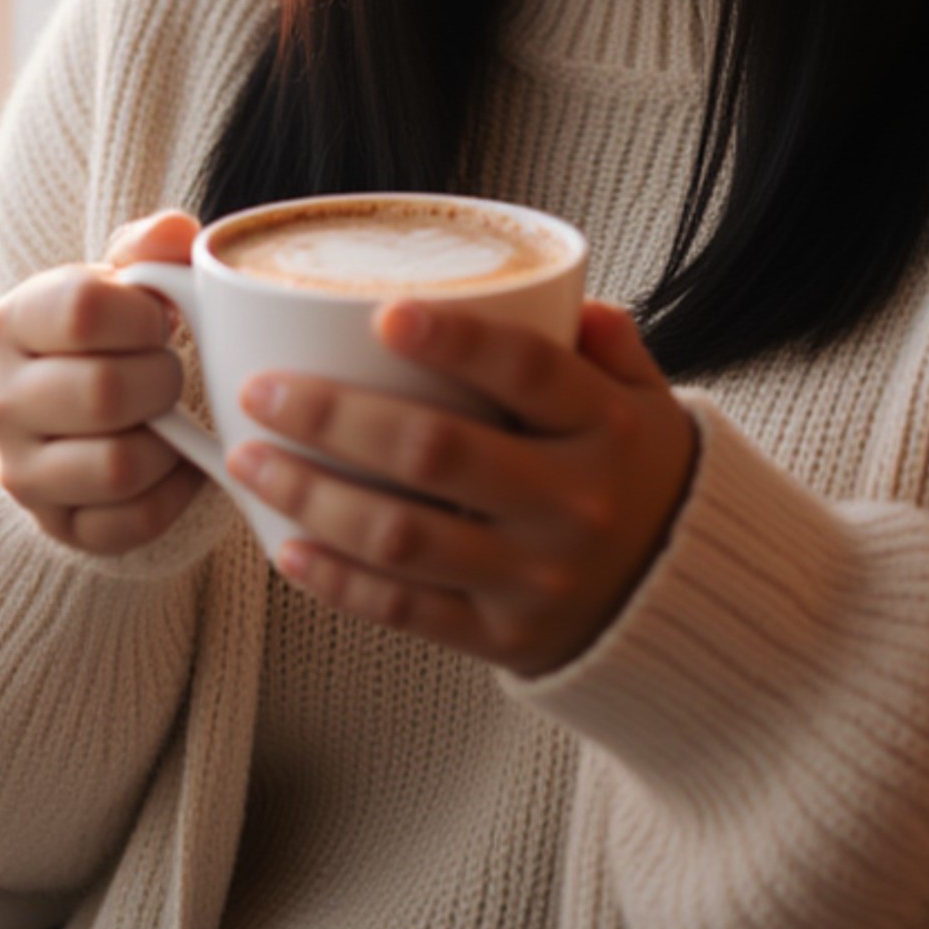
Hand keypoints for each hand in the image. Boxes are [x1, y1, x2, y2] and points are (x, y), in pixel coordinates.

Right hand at [0, 211, 206, 554]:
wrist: (71, 410)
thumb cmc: (109, 332)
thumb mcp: (121, 277)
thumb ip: (151, 247)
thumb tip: (176, 235)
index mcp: (10, 322)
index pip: (83, 310)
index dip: (144, 314)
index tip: (158, 319)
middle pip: (103, 392)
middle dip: (162, 379)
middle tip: (169, 372)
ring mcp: (20, 472)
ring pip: (117, 467)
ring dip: (170, 441)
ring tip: (171, 419)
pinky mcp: (55, 526)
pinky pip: (131, 525)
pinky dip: (174, 495)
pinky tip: (179, 464)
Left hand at [225, 299, 696, 675]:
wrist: (681, 597)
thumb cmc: (635, 468)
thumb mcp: (645, 396)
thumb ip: (606, 341)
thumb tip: (565, 292)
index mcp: (606, 426)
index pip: (529, 372)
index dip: (457, 341)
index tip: (382, 313)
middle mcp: (571, 501)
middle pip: (437, 453)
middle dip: (335, 419)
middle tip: (261, 389)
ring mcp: (534, 576)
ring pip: (404, 537)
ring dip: (312, 498)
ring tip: (247, 460)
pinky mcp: (502, 637)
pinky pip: (407, 610)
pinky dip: (339, 582)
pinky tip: (285, 547)